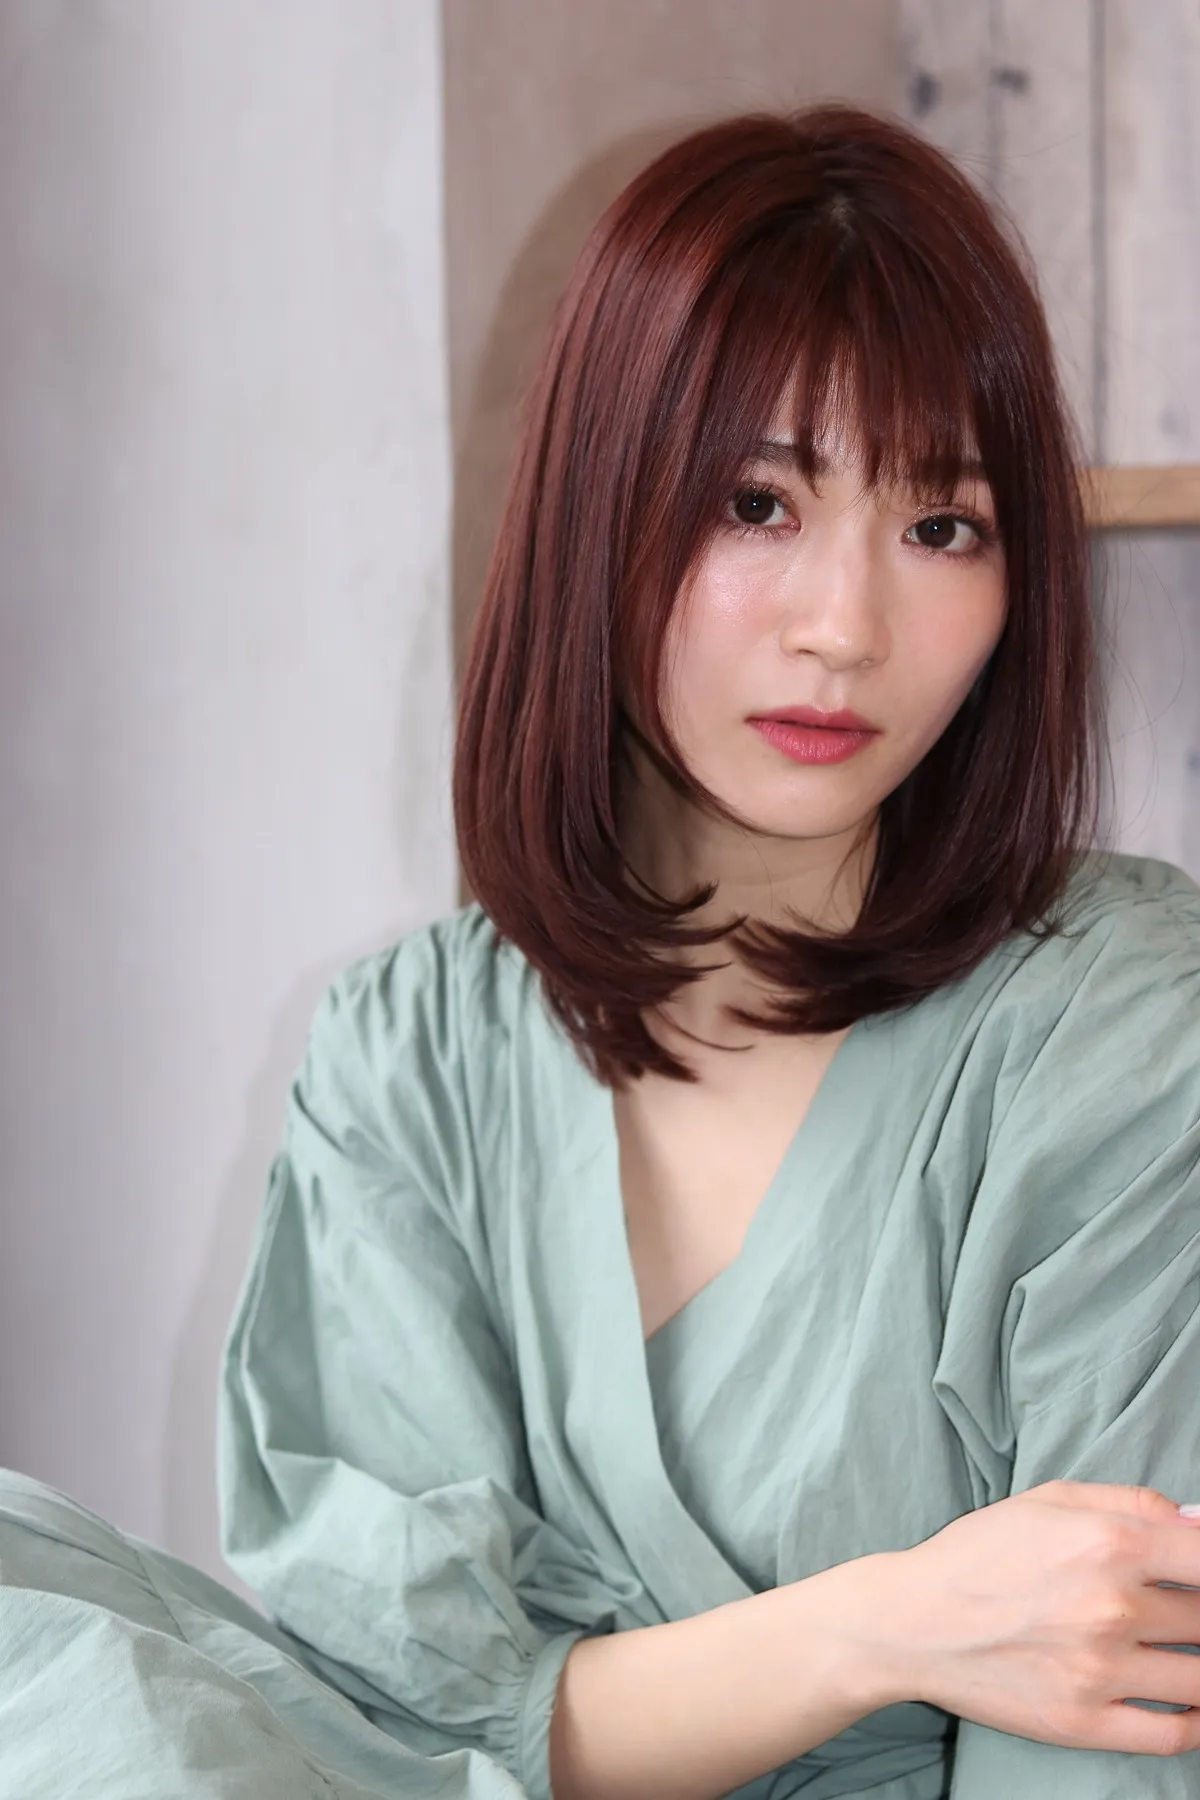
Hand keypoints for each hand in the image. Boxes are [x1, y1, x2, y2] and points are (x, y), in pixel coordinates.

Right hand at [885, 1480, 1199, 1756]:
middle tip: (1180, 1610)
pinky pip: (1174, 1735)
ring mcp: (1101, 1670)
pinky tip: (1188, 1701)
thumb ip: (1133, 1501)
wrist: (914, 1621)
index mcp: (1108, 1542)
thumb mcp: (1050, 1500)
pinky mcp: (1086, 1722)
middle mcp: (1112, 1606)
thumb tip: (1198, 1523)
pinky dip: (1196, 1722)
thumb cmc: (980, 1554)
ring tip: (1183, 1650)